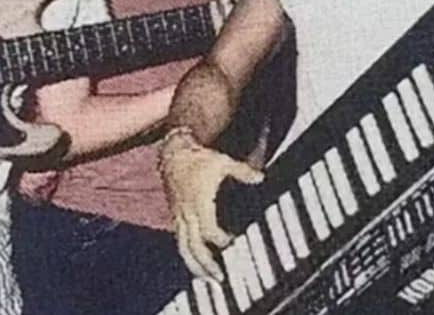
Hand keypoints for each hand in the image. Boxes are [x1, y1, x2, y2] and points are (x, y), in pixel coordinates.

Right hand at [160, 130, 262, 279]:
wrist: (173, 153)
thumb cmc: (198, 158)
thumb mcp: (222, 161)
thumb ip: (243, 171)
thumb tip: (260, 177)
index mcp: (198, 203)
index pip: (209, 230)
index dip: (221, 240)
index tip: (233, 242)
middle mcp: (186, 214)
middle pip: (193, 247)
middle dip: (206, 265)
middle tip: (220, 278)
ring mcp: (179, 217)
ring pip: (183, 249)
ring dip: (196, 266)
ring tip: (209, 279)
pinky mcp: (175, 217)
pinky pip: (180, 242)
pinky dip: (189, 256)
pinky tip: (198, 265)